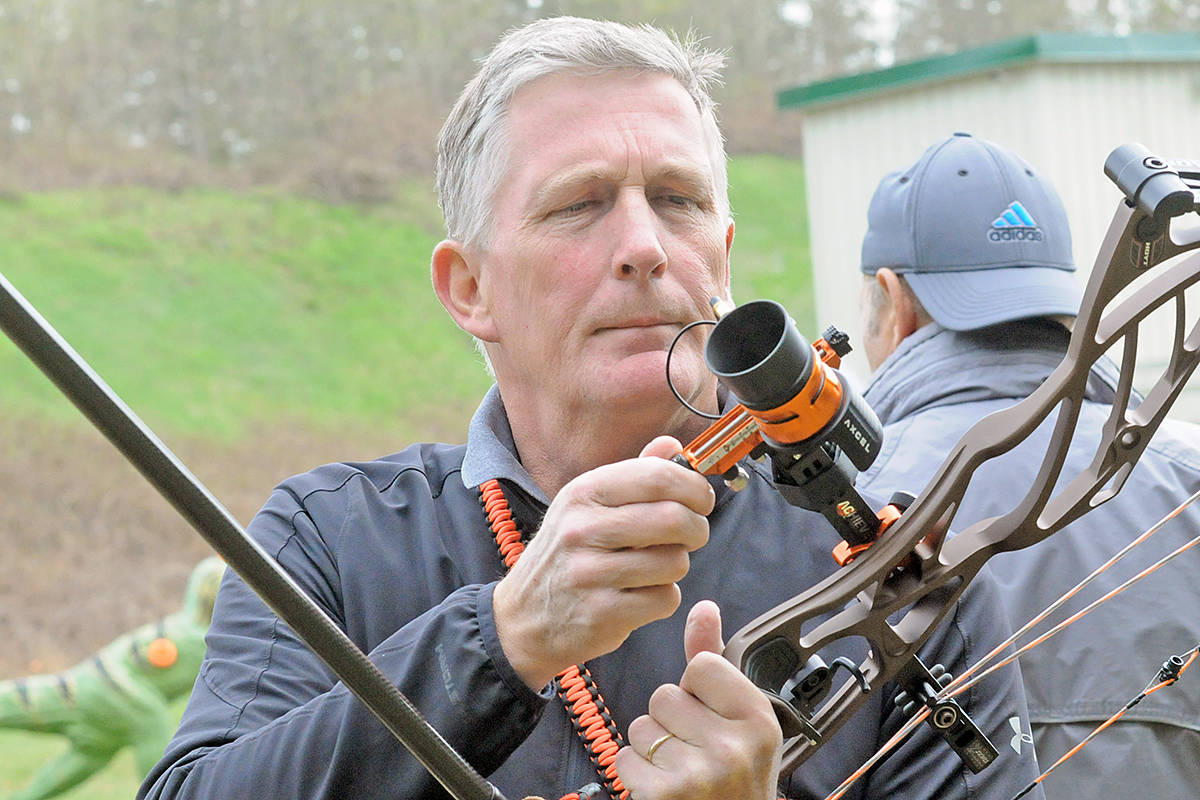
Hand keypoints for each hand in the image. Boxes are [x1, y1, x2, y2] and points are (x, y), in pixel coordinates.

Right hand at [492, 436, 714, 688]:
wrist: (524, 616)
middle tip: (692, 536)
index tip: (702, 500)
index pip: (657, 476)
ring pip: (675, 561)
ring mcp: (589, 573)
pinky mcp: (600, 613)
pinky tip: (642, 595)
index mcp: (583, 493)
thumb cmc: (568, 554)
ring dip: (677, 566)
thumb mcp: (587, 506)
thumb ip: (634, 475)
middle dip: (697, 528)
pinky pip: (664, 599)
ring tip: (655, 568)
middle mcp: (582, 528)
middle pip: (674, 518)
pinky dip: (663, 598)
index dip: (694, 487)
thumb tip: (673, 444)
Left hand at [615, 600, 782, 799]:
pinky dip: (637, 774)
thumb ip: (715, 660)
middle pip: (664, 695)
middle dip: (672, 721)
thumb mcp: (740, 720)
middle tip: (696, 752)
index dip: (698, 690)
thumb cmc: (737, 776)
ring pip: (642, 726)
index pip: (700, 665)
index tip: (713, 719)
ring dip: (652, 748)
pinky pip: (625, 757)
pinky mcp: (665, 797)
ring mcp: (699, 775)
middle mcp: (733, 747)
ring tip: (682, 770)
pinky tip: (665, 789)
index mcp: (758, 719)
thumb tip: (703, 607)